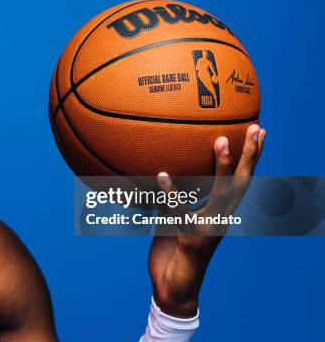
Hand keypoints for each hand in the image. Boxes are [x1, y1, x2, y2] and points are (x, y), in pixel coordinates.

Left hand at [147, 124, 265, 317]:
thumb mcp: (174, 220)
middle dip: (250, 155)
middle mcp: (220, 219)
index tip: (258, 131)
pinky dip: (170, 194)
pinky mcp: (189, 240)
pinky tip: (162, 175)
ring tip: (221, 141)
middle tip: (254, 127)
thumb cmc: (173, 254)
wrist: (173, 290)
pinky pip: (180, 213)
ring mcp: (208, 230)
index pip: (241, 181)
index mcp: (220, 214)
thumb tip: (160, 171)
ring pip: (220, 194)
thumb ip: (173, 198)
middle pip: (241, 183)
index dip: (251, 157)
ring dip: (222, 167)